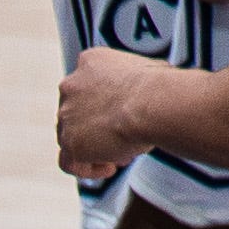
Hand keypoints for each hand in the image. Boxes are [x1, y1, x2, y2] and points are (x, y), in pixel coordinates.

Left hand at [58, 42, 194, 182]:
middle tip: (124, 138)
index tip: (123, 114)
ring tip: (123, 154)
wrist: (154, 103)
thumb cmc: (161, 86)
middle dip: (100, 128)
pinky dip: (85, 167)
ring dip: (95, 148)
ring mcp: (67, 114)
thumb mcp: (150, 70)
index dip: (105, 104)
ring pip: (71, 136)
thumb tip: (151, 90)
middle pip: (77, 112)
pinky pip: (68, 161)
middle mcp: (71, 85)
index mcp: (90, 61)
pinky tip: (108, 167)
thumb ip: (137, 80)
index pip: (88, 84)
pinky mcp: (70, 141)